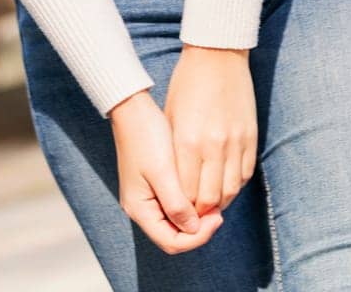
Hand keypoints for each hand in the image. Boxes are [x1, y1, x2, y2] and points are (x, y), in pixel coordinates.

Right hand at [108, 89, 225, 254]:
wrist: (132, 108)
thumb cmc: (145, 136)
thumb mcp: (163, 171)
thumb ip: (177, 205)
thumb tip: (194, 228)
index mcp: (139, 209)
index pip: (172, 242)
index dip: (197, 237)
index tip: (217, 217)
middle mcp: (142, 208)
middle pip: (174, 235)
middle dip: (198, 229)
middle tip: (218, 212)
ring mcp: (147, 197)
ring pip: (175, 221)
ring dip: (195, 217)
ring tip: (212, 203)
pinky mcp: (154, 185)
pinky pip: (174, 205)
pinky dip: (189, 204)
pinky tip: (202, 192)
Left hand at [163, 45, 257, 213]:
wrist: (217, 55)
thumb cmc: (186, 84)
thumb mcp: (171, 118)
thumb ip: (174, 154)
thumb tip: (177, 185)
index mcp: (188, 141)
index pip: (185, 193)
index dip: (182, 207)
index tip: (179, 210)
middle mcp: (213, 146)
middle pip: (210, 198)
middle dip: (201, 210)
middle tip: (196, 212)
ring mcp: (235, 142)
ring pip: (231, 190)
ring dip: (221, 201)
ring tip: (211, 200)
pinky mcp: (251, 136)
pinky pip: (245, 173)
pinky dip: (236, 184)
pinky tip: (226, 182)